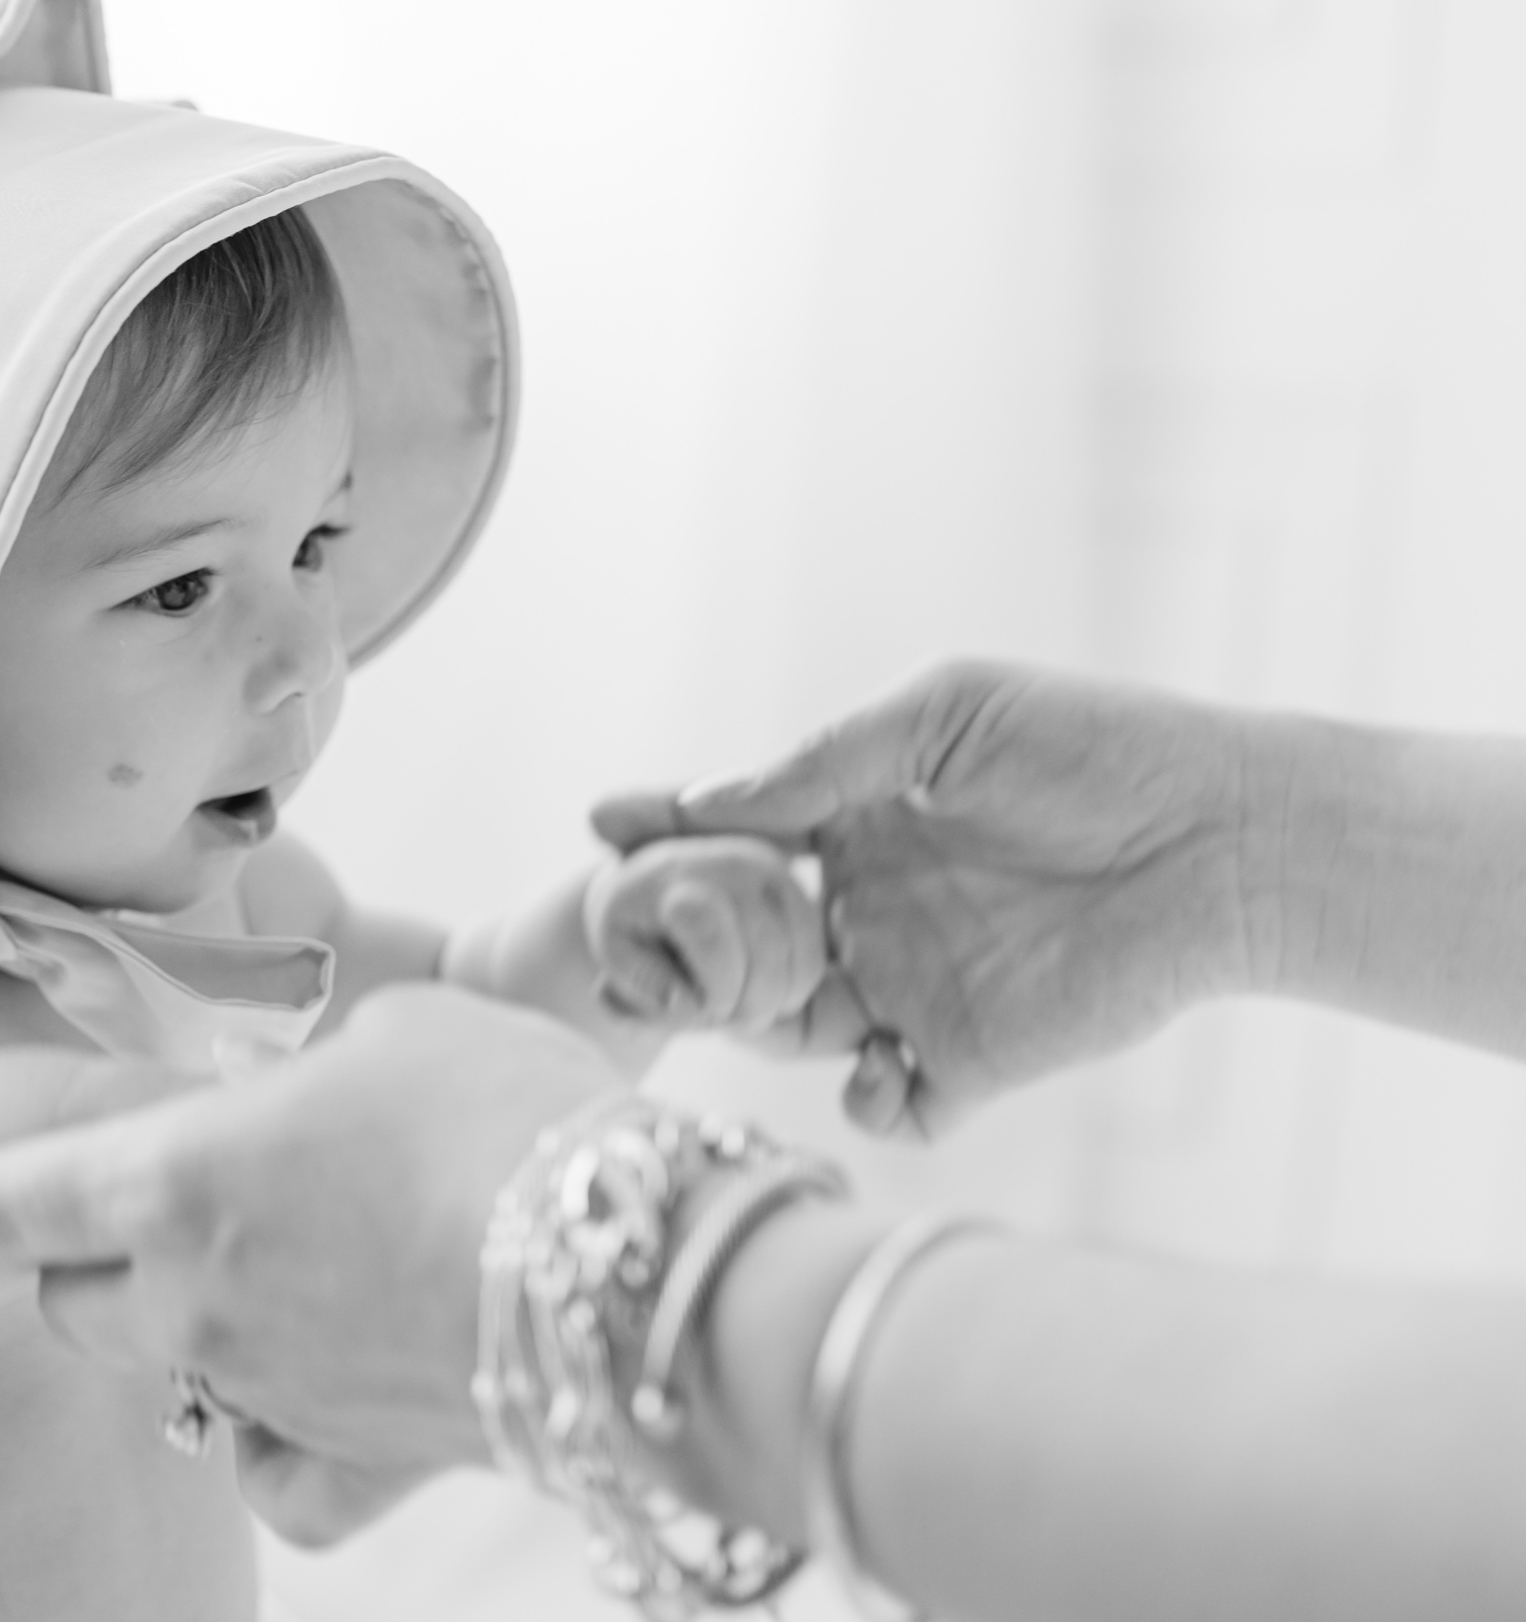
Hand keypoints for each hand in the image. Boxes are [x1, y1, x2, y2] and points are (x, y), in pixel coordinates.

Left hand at [0, 984, 617, 1543]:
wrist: (635, 1269)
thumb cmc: (508, 1113)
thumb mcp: (400, 1035)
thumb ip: (315, 1074)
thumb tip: (309, 1105)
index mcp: (175, 1177)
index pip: (9, 1201)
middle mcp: (193, 1301)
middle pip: (80, 1305)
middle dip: (94, 1264)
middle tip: (172, 1213)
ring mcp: (268, 1396)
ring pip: (176, 1379)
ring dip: (195, 1332)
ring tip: (285, 1278)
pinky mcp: (353, 1468)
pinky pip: (276, 1472)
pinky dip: (282, 1439)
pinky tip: (325, 1398)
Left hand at [583, 836, 825, 1029]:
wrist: (652, 881)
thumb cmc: (631, 925)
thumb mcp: (617, 956)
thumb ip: (646, 987)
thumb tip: (690, 1007)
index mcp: (676, 880)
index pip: (711, 937)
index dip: (716, 991)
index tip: (704, 1012)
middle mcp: (730, 864)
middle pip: (765, 953)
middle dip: (749, 1007)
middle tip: (724, 1023)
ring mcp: (769, 871)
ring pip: (798, 959)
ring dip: (775, 1002)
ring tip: (740, 1009)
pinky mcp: (794, 885)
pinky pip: (812, 955)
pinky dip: (794, 989)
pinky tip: (764, 994)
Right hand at [596, 662, 1260, 1136]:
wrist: (1225, 838)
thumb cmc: (1096, 750)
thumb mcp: (945, 715)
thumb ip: (825, 759)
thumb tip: (710, 802)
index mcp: (857, 826)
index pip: (735, 841)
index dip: (664, 840)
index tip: (599, 831)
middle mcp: (870, 913)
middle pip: (741, 950)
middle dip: (691, 951)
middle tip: (662, 944)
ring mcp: (913, 991)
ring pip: (792, 1035)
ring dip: (763, 1030)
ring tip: (769, 1007)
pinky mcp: (971, 1061)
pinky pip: (888, 1107)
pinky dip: (863, 1105)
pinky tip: (876, 1068)